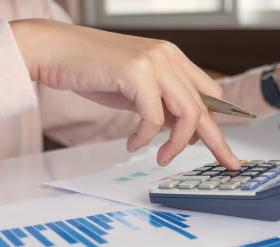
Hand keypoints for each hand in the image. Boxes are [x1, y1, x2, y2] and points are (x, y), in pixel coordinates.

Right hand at [10, 19, 239, 168]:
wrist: (55, 50)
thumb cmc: (93, 70)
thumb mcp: (137, 88)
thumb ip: (162, 103)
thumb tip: (181, 129)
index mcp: (173, 58)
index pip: (209, 94)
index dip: (218, 124)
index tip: (224, 149)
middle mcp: (169, 57)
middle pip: (205, 107)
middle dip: (215, 141)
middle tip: (222, 163)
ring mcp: (154, 62)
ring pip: (187, 114)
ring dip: (177, 143)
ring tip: (162, 157)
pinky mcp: (136, 72)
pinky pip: (154, 117)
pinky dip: (146, 137)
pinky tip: (133, 143)